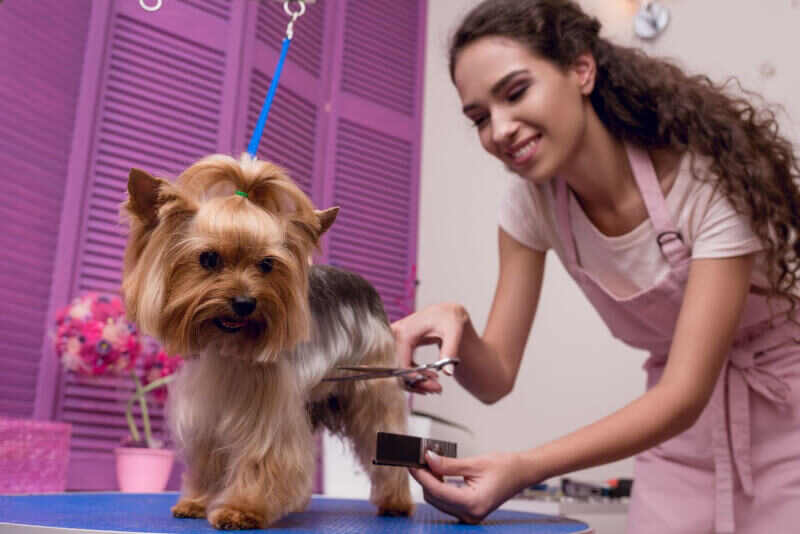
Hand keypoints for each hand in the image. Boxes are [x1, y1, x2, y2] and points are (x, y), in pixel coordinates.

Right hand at [391, 303, 467, 393]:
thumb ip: (450, 349)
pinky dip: (415, 375)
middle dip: (416, 383)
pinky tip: (431, 378)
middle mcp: (394, 336)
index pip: (401, 363)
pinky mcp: (398, 346)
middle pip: (397, 368)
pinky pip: (401, 366)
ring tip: (437, 386)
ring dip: (416, 381)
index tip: (431, 387)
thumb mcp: (454, 332)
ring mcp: (394, 341)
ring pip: (398, 370)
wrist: (446, 313)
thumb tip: (448, 372)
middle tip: (437, 389)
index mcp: (404, 332)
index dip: (414, 378)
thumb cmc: (450, 319)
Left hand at [409, 450, 529, 523]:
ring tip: (430, 464)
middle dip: (425, 479)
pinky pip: (446, 501)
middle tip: (420, 459)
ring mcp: (470, 515)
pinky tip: (439, 474)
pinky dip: (440, 488)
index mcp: (473, 503)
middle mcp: (470, 514)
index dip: (422, 476)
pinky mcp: (469, 511)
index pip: (437, 491)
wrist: (522, 473)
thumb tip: (428, 459)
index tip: (411, 463)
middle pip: (435, 498)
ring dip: (431, 483)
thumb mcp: (474, 463)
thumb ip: (448, 464)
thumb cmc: (505, 467)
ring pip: (438, 501)